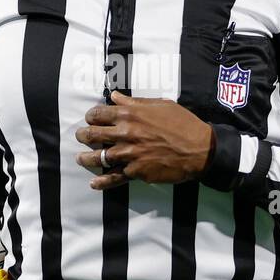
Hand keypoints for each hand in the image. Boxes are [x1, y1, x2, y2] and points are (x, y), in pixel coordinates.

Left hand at [75, 91, 214, 189]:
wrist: (200, 149)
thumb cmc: (182, 123)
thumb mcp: (160, 105)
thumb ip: (134, 102)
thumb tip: (114, 96)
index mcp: (130, 113)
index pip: (98, 114)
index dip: (91, 117)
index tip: (91, 119)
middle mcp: (126, 133)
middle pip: (93, 134)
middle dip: (83, 135)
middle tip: (81, 137)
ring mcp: (129, 154)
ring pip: (98, 157)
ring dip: (86, 158)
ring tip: (80, 159)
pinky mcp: (136, 171)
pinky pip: (114, 177)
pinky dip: (102, 182)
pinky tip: (93, 183)